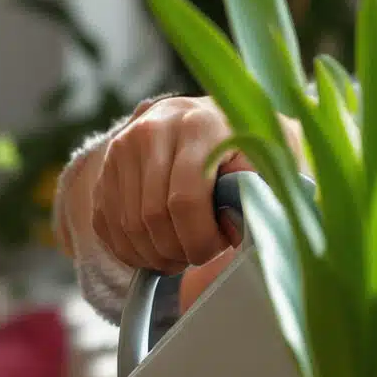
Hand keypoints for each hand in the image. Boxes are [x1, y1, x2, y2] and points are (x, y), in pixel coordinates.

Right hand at [83, 96, 247, 273]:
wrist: (208, 120)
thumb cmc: (248, 148)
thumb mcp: (270, 157)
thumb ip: (260, 187)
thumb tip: (240, 225)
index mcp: (199, 126)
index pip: (185, 200)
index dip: (200, 239)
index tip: (217, 249)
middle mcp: (154, 130)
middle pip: (152, 216)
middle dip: (177, 251)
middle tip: (199, 256)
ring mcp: (123, 147)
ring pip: (127, 225)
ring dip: (154, 255)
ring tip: (181, 256)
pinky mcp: (106, 167)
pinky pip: (106, 224)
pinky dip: (130, 251)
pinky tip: (157, 252)